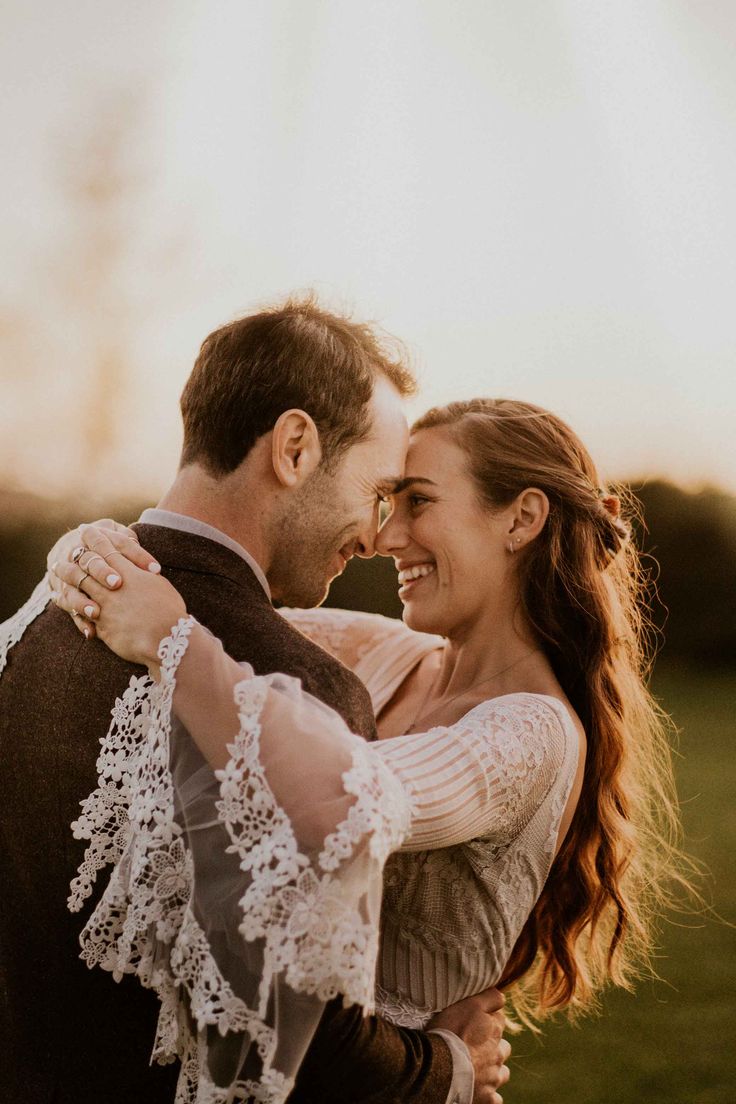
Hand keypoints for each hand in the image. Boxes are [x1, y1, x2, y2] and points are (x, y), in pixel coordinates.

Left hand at [50, 524, 185, 672]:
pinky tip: (60, 597)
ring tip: (57, 568)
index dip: (94, 537)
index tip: (85, 530)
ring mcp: (105, 604)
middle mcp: (113, 584)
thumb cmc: (169, 611)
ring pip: (78, 584)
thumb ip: (144, 575)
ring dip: (65, 574)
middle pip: (87, 563)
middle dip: (75, 553)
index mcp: (130, 572)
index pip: (106, 548)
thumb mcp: (160, 585)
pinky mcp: (101, 623)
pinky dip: (67, 601)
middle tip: (67, 549)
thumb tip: (139, 569)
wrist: (166, 639)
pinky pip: (79, 610)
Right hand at [428, 989, 510, 1103]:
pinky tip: (477, 1088)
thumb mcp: (469, 1004)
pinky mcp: (487, 1098)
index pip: (499, 1020)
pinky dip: (488, 1094)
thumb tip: (503, 996)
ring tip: (475, 1068)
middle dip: (494, 1047)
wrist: (438, 1067)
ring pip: (501, 1074)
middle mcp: (498, 1054)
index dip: (486, 1020)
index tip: (473, 1022)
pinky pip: (494, 1099)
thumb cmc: (449, 1032)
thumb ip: (490, 998)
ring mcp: (493, 1078)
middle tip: (474, 1047)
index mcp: (494, 1030)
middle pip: (503, 1048)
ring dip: (493, 1070)